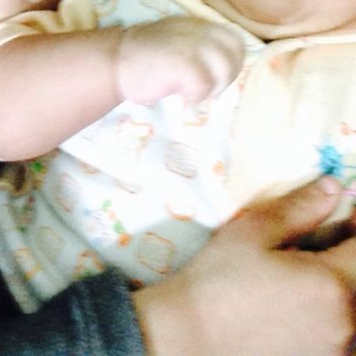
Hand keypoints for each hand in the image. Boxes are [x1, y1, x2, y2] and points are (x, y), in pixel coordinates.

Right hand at [116, 15, 243, 103]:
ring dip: (213, 87)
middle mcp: (197, 29)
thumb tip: (224, 69)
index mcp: (196, 24)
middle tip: (207, 90)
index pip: (234, 40)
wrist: (113, 61)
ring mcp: (191, 44)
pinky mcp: (184, 62)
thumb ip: (198, 47)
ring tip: (192, 93)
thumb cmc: (142, 59)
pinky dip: (195, 96)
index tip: (216, 77)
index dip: (232, 61)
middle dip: (227, 76)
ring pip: (226, 68)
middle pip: (235, 52)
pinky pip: (204, 84)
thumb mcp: (175, 42)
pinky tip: (179, 96)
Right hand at [134, 177, 355, 355]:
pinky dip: (329, 311)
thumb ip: (300, 208)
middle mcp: (348, 323)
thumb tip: (333, 187)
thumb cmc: (219, 281)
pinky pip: (338, 331)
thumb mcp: (254, 232)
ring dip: (339, 281)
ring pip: (350, 305)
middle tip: (329, 235)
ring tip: (306, 268)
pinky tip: (297, 302)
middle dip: (348, 251)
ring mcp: (336, 350)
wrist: (189, 340)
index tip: (347, 209)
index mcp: (335, 285)